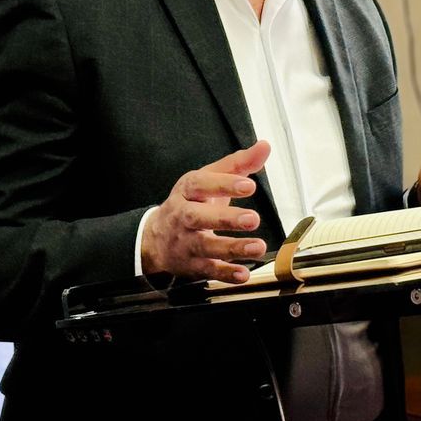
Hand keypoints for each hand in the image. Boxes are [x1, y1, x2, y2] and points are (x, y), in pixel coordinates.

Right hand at [140, 140, 270, 282]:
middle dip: (225, 219)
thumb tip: (264, 147)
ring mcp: (185, 242)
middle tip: (252, 218)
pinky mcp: (191, 265)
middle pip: (198, 217)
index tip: (249, 186)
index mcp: (187, 191)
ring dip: (232, 248)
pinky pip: (208, 271)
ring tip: (257, 247)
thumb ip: (238, 164)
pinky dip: (225, 274)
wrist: (156, 238)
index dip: (224, 184)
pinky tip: (242, 273)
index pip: (201, 184)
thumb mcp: (209, 180)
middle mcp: (182, 216)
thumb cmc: (191, 203)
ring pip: (205, 246)